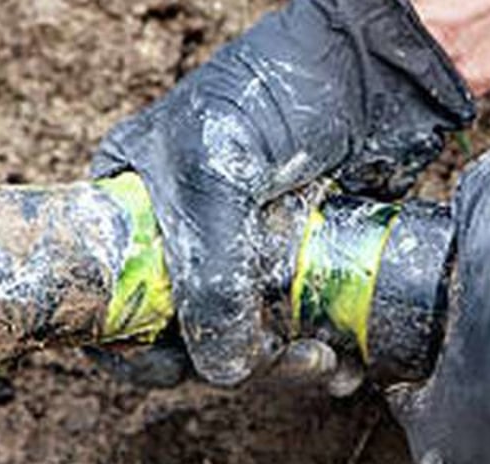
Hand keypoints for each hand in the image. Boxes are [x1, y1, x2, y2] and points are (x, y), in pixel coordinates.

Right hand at [91, 0, 473, 385]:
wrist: (379, 68)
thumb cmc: (279, 92)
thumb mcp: (217, 175)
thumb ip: (208, 274)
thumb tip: (220, 369)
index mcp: (135, 206)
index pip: (111, 299)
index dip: (133, 348)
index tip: (174, 370)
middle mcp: (186, 236)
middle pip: (186, 336)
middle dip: (232, 362)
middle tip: (281, 361)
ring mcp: (248, 255)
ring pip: (248, 344)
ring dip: (284, 368)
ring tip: (327, 363)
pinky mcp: (306, 267)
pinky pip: (301, 333)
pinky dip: (322, 357)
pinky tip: (348, 361)